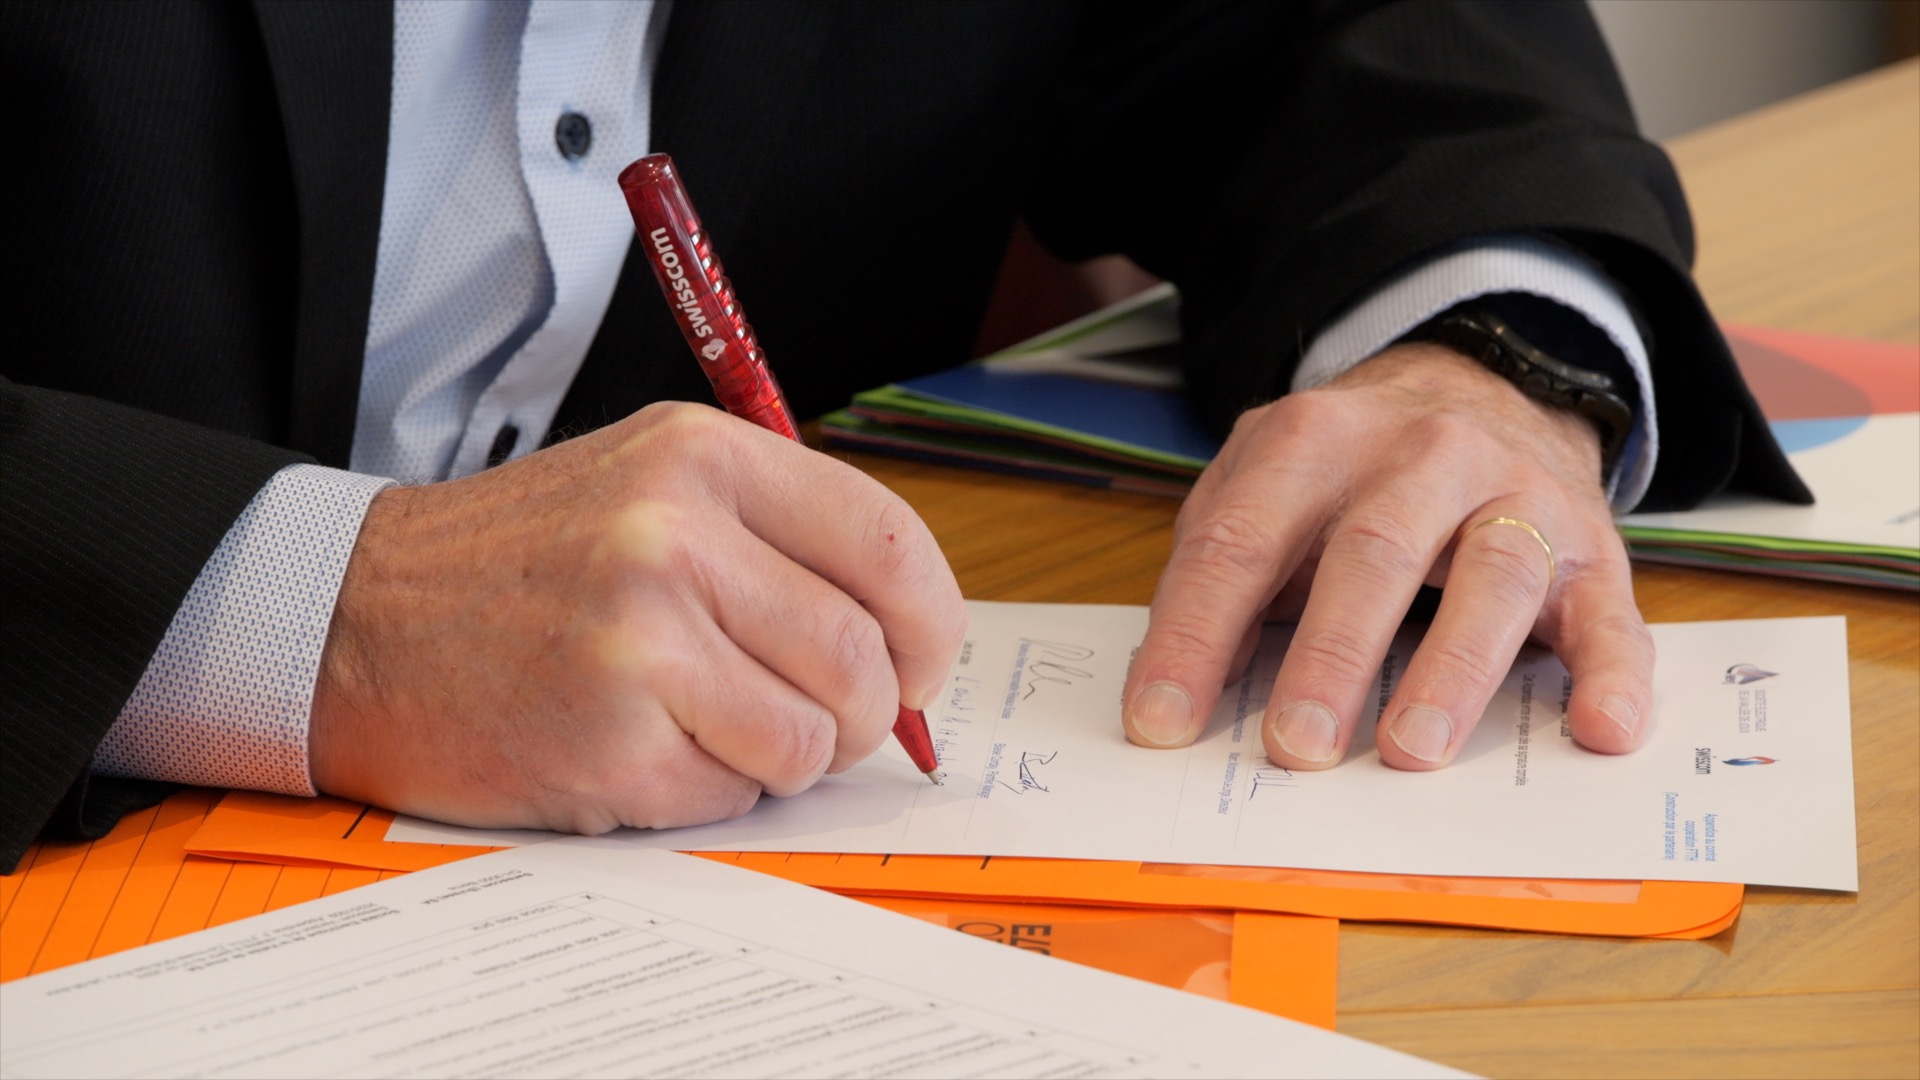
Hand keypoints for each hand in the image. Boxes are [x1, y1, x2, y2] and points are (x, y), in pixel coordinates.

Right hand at [308, 402, 966, 832]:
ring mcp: (640, 642)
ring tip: (707, 725)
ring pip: (812, 740)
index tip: (919, 665)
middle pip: (863, 659)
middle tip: (811, 715)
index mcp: (701, 458)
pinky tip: (640, 748)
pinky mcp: (609, 743)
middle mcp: (674, 536)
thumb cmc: (517, 563)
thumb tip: (912, 637)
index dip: (929, 625)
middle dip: (860, 711)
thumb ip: (780, 540)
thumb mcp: (649, 486)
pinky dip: (710, 791)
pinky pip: (734, 796)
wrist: (351, 621)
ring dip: (782, 756)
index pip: (889, 546)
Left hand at [1121, 342, 1651, 769]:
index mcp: (1315, 440)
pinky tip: (1600, 730)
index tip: (1160, 723)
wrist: (1487, 389)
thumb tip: (1173, 692)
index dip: (1194, 635)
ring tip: (1411, 752)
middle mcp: (1424, 455)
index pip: (1240, 542)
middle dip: (1329, 654)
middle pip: (1371, 552)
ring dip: (1452, 671)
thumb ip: (1220, 570)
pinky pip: (1612, 615)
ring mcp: (1517, 496)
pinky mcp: (1593, 551)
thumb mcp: (1266, 486)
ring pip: (1493, 577)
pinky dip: (1612, 675)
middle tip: (1295, 746)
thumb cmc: (1353, 473)